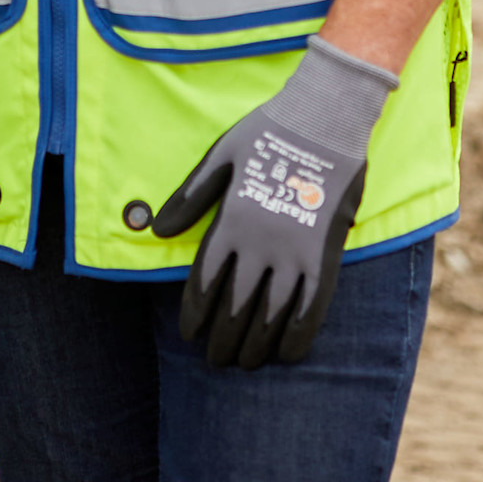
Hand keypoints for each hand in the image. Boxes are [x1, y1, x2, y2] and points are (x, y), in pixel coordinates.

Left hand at [135, 37, 394, 368]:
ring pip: (271, 316)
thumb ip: (189, 197)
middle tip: (215, 360)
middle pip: (235, 309)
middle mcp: (260, 245)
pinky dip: (298, 335)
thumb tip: (156, 231)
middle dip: (222, 340)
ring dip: (255, 346)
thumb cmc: (268, 133)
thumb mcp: (220, 156)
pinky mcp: (325, 256)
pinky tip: (287, 353)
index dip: (194, 315)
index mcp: (231, 222)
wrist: (326, 119)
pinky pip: (312, 308)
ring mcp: (295, 253)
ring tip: (245, 362)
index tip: (189, 335)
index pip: (204, 283)